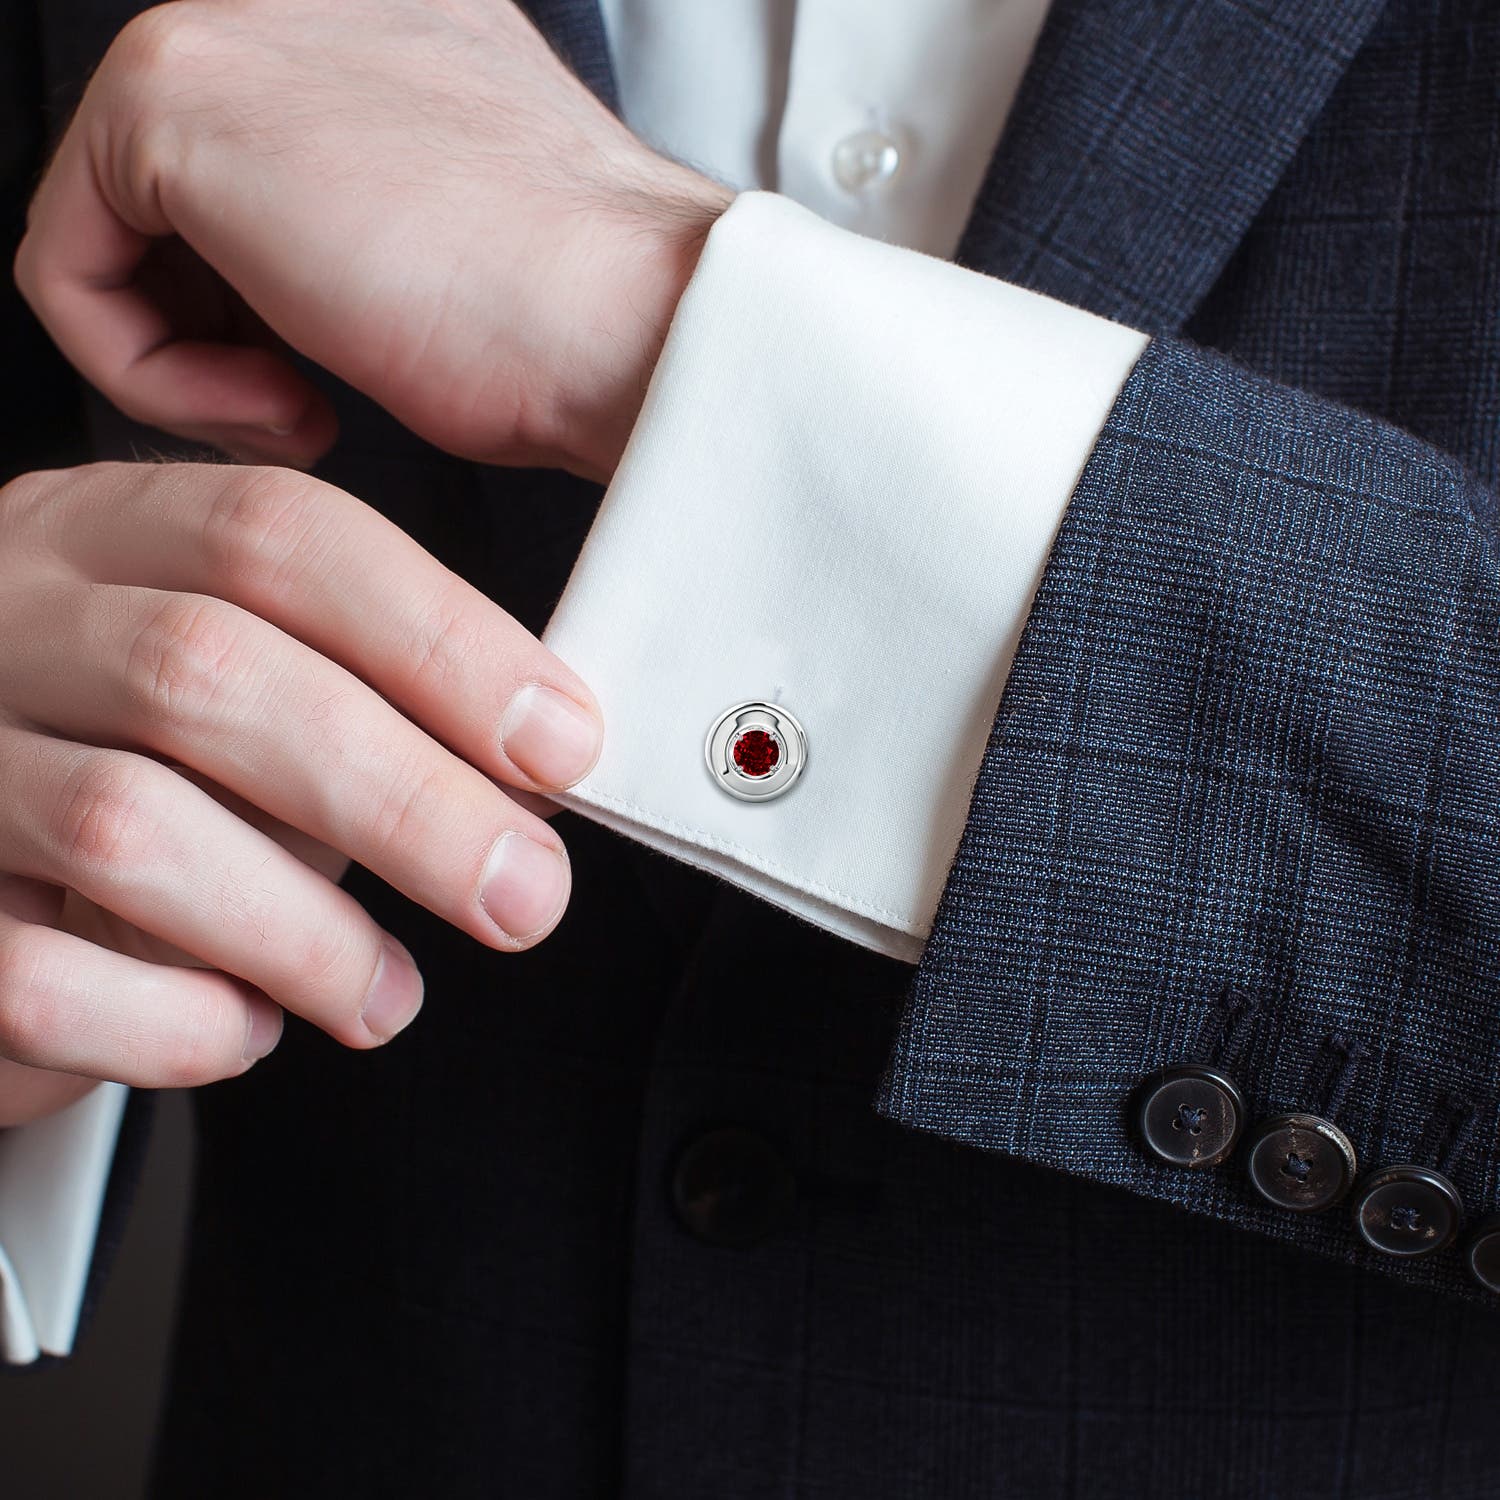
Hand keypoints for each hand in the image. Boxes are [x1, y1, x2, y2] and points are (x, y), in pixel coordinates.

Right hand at [0, 461, 601, 1125]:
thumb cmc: (140, 760)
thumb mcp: (236, 676)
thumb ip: (354, 691)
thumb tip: (534, 762)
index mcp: (106, 532)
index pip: (279, 536)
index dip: (441, 639)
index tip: (559, 744)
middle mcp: (5, 622)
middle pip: (211, 672)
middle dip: (405, 799)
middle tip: (524, 893)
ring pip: (124, 826)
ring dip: (302, 931)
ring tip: (385, 994)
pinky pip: (35, 978)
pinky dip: (171, 1023)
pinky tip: (242, 1030)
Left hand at [15, 0, 730, 480]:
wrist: (638, 326)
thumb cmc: (584, 328)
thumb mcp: (468, 247)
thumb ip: (375, 217)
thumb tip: (309, 275)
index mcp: (386, 35)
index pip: (250, 182)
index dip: (261, 310)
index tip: (330, 377)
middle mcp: (301, 7)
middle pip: (164, 206)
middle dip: (217, 334)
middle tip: (311, 404)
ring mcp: (230, 25)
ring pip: (107, 236)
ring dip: (188, 366)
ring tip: (303, 408)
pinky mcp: (171, 92)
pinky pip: (66, 272)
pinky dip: (151, 380)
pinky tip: (280, 402)